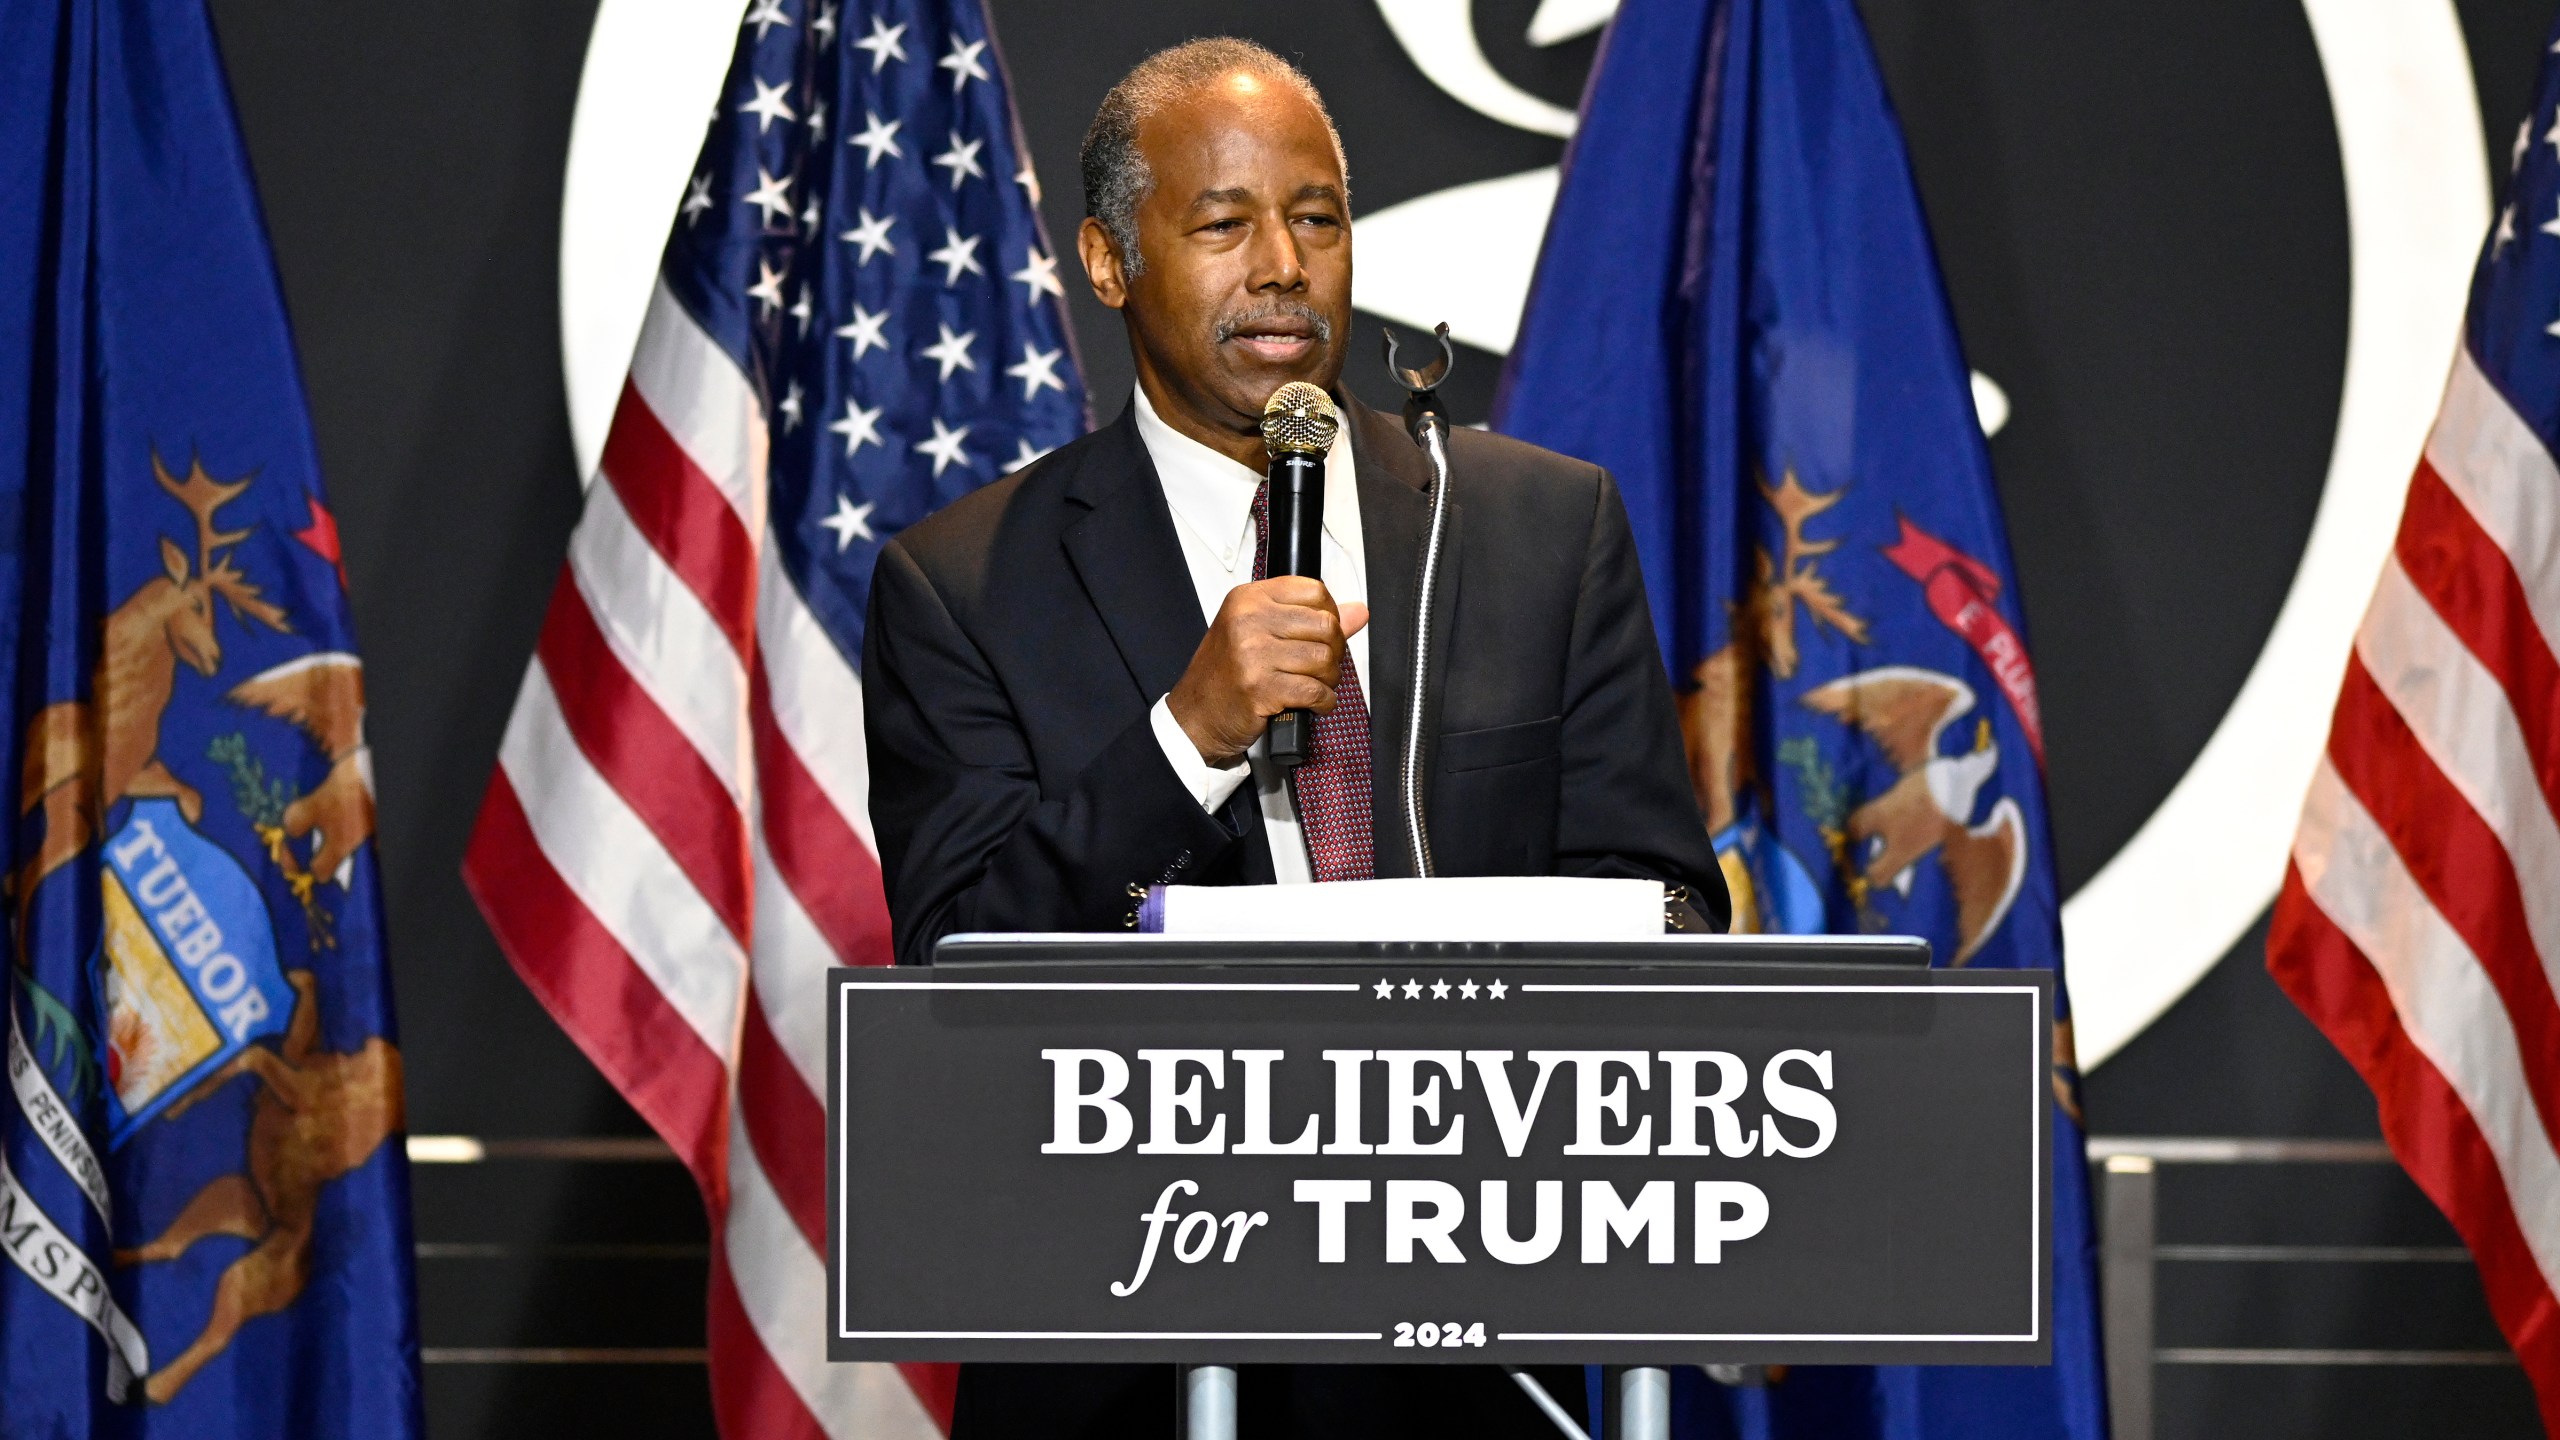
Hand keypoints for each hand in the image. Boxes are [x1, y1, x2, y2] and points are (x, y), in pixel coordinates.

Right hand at [1167, 577, 1369, 766]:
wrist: (1196, 715)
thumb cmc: (1226, 674)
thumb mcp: (1259, 633)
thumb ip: (1310, 620)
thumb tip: (1359, 611)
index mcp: (1249, 599)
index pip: (1314, 590)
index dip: (1330, 615)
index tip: (1321, 634)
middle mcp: (1249, 620)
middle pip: (1325, 625)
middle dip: (1334, 651)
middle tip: (1321, 666)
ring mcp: (1253, 654)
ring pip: (1324, 659)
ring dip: (1329, 679)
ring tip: (1314, 684)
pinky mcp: (1260, 688)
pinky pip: (1315, 691)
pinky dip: (1323, 702)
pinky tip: (1313, 704)